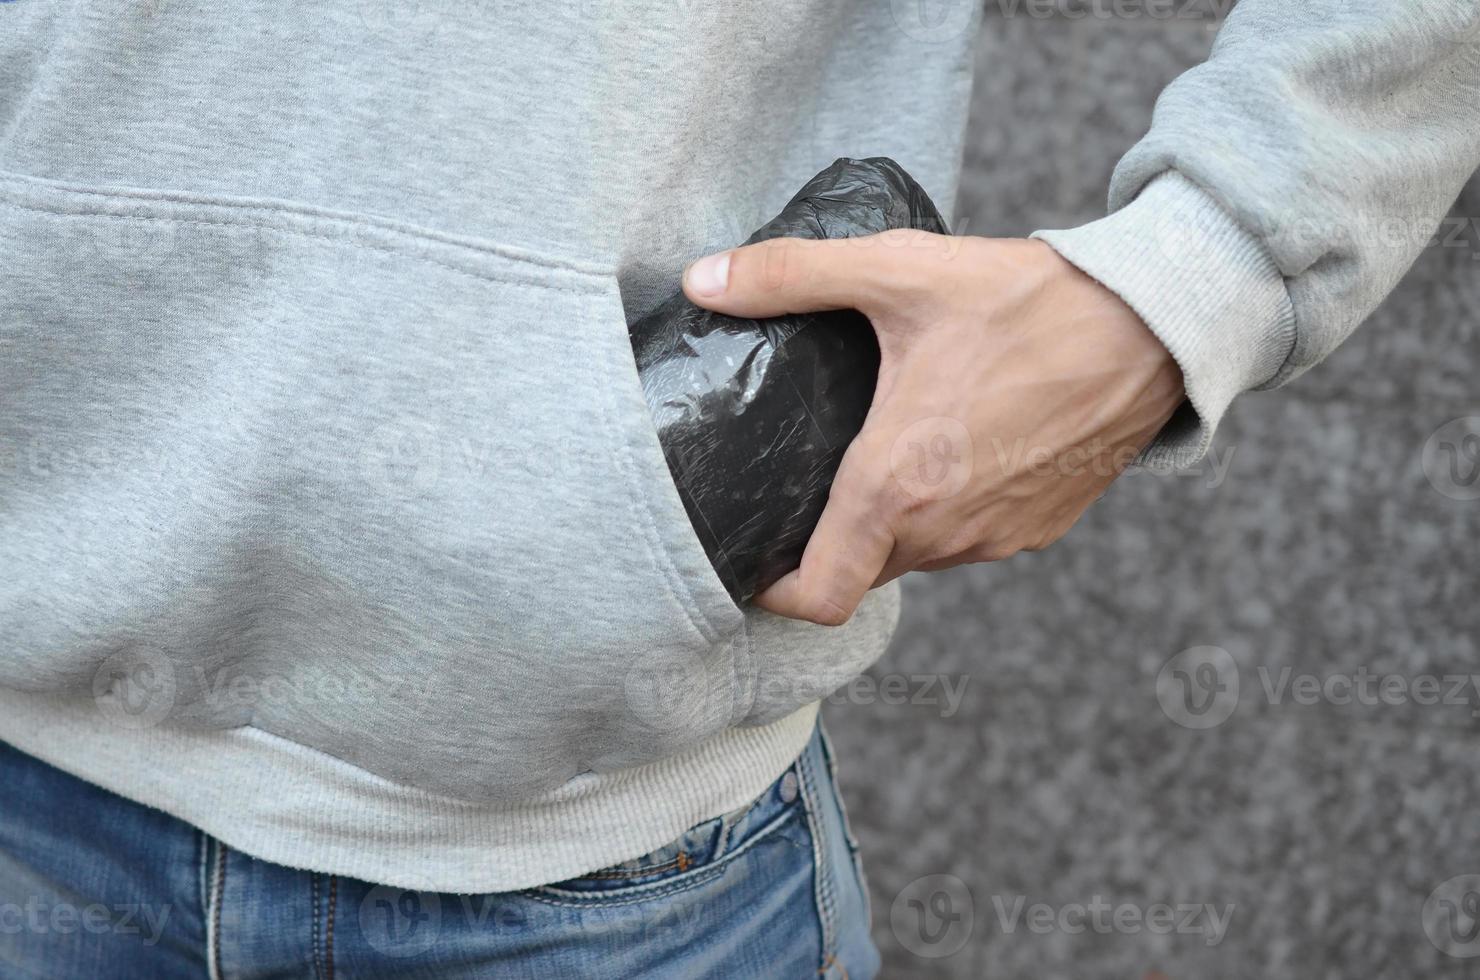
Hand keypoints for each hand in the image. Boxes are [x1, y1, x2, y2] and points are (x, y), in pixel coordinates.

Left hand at [682, 232, 1184, 625]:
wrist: (1154, 324)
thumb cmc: (1028, 302)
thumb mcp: (899, 272)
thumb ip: (790, 275)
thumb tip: (702, 278)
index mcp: (899, 485)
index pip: (819, 595)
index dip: (773, 591)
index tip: (755, 558)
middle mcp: (946, 530)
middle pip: (862, 568)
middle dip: (827, 539)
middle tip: (808, 480)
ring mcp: (998, 537)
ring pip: (916, 556)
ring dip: (889, 522)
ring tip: (879, 454)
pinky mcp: (1039, 529)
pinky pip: (968, 540)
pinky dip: (944, 513)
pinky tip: (947, 450)